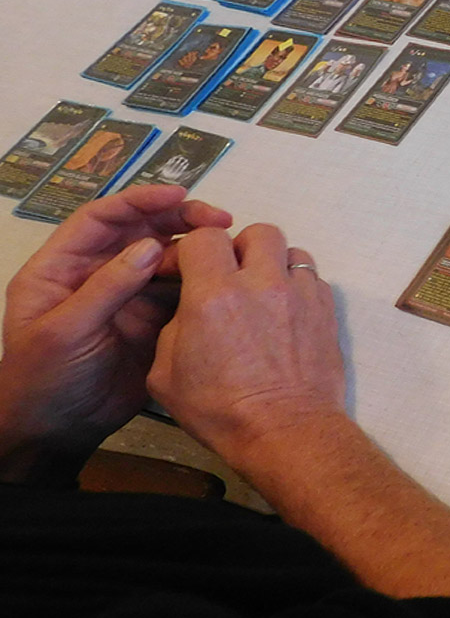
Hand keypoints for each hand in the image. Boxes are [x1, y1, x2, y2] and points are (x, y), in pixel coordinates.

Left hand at [0, 185, 231, 484]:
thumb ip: (106, 287)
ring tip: (228, 252)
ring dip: (196, 250)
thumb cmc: (43, 378)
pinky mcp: (154, 318)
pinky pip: (181, 290)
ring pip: (167, 258)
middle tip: (220, 220)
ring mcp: (129, 295)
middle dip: (180, 219)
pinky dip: (202, 282)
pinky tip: (223, 281)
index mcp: (64, 266)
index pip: (102, 218)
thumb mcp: (65, 331)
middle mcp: (100, 272)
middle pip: (142, 230)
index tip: (178, 195)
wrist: (59, 431)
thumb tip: (150, 247)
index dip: (139, 201)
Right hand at [148, 224, 343, 461]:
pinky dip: (297, 288)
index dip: (194, 251)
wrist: (286, 431)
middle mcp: (261, 283)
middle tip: (233, 278)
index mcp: (214, 295)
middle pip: (257, 232)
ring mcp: (300, 293)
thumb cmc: (220, 411)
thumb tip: (190, 308)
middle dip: (241, 249)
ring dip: (274, 266)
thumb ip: (175, 326)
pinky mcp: (326, 307)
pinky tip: (286, 314)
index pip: (204, 237)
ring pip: (291, 251)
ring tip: (264, 294)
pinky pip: (312, 278)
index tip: (190, 270)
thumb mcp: (166, 374)